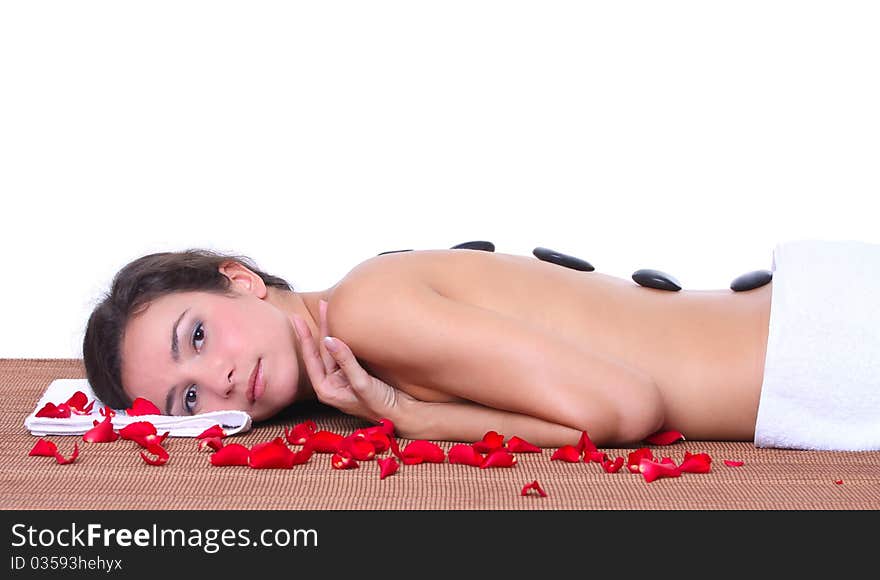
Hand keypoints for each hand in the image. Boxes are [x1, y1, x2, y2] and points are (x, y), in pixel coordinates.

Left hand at [291, 299, 414, 423]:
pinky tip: (345, 325)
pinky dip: (345, 337)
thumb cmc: (382, 405)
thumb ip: (345, 361)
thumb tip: (329, 339)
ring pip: (335, 349)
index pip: (312, 358)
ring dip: (333, 330)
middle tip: (323, 305)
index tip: (298, 319)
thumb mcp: (362, 383)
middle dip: (323, 327)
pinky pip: (347, 351)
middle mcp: (332, 382)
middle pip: (323, 350)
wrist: (403, 413)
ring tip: (330, 310)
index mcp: (326, 389)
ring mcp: (344, 377)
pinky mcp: (356, 372)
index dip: (305, 337)